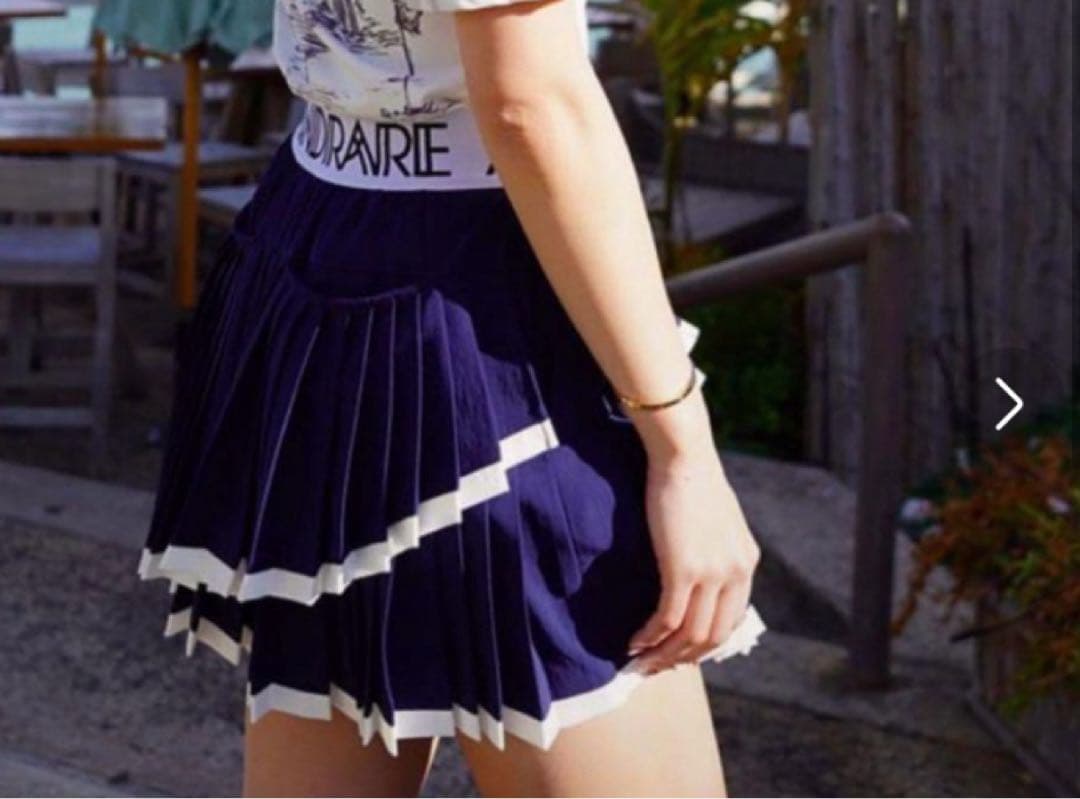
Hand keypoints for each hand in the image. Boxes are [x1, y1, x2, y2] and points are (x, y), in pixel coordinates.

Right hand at [628, 447, 759, 673]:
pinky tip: (633, 642)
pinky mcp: (683, 569)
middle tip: (657, 666)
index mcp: (746, 562)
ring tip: (639, 663)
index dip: (704, 644)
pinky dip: (649, 637)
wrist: (683, 456)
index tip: (680, 652)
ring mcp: (711, 573)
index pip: (730, 619)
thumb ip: (715, 548)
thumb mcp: (717, 519)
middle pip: (712, 636)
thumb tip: (695, 568)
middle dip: (683, 658)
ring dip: (663, 655)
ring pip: (689, 634)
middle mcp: (735, 573)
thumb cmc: (692, 479)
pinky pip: (667, 617)